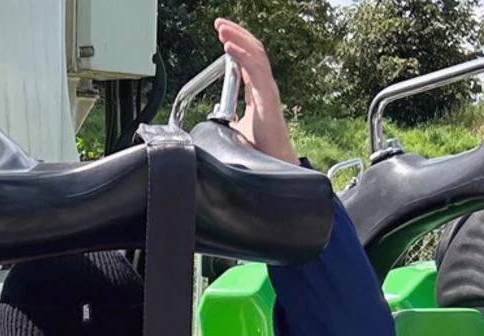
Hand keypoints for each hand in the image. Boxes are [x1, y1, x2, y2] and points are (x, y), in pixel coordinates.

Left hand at [216, 19, 295, 165]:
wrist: (271, 163)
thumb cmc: (258, 148)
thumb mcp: (234, 127)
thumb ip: (226, 117)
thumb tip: (213, 117)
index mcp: (257, 89)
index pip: (248, 58)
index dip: (236, 43)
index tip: (221, 33)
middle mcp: (264, 85)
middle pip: (252, 50)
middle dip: (235, 33)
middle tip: (219, 23)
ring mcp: (268, 89)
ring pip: (255, 54)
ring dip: (237, 38)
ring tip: (222, 28)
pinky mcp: (268, 97)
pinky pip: (255, 70)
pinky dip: (241, 55)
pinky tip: (229, 46)